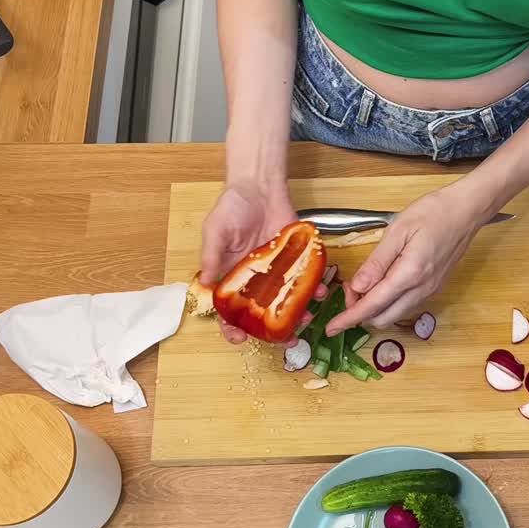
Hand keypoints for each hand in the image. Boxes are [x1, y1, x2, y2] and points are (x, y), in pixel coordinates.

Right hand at [199, 181, 323, 343]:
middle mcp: (255, 281)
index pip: (228, 311)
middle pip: (262, 314)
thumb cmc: (232, 206)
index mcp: (231, 278)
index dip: (232, 328)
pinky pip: (305, 280)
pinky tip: (321, 292)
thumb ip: (212, 256)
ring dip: (297, 314)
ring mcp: (277, 272)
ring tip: (307, 319)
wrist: (260, 186)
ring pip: (287, 302)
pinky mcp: (296, 261)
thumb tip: (207, 283)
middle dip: (274, 332)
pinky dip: (315, 288)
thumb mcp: (215, 229)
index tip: (241, 338)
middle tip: (288, 341)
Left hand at [326, 185, 489, 333]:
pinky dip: (389, 301)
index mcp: (410, 274)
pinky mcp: (434, 287)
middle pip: (383, 318)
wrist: (467, 210)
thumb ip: (377, 262)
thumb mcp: (398, 230)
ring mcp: (430, 290)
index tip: (332, 327)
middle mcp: (421, 289)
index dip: (349, 318)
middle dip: (360, 312)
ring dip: (375, 307)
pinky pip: (405, 304)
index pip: (373, 305)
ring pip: (394, 313)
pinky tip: (382, 282)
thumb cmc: (434, 212)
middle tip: (348, 290)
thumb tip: (357, 286)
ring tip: (363, 283)